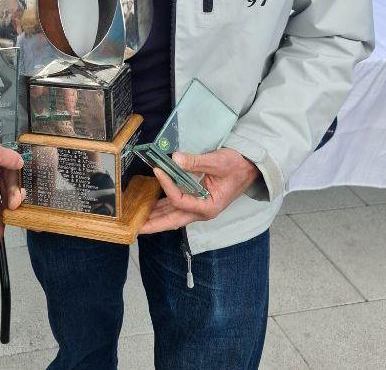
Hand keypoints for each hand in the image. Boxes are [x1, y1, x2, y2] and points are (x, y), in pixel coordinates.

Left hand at [140, 148, 259, 234]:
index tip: (158, 170)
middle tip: (136, 227)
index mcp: (208, 206)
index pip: (181, 201)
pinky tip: (152, 206)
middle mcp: (201, 211)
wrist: (249, 168)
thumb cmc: (236, 166)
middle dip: (154, 224)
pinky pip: (176, 206)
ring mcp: (198, 207)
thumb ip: (196, 161)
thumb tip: (175, 158)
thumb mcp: (218, 162)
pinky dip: (164, 207)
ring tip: (138, 218)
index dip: (167, 186)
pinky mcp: (196, 201)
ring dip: (156, 217)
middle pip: (173, 221)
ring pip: (173, 216)